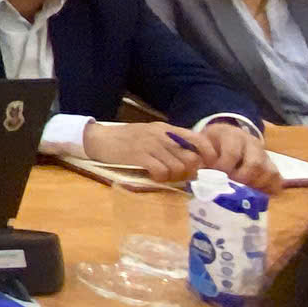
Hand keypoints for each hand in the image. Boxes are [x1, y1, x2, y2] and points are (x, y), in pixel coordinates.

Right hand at [81, 121, 218, 183]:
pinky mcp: (139, 155)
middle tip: (181, 176)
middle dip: (189, 172)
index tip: (207, 167)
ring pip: (178, 167)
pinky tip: (154, 177)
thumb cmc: (126, 138)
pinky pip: (161, 171)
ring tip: (165, 176)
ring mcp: (150, 145)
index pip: (198, 139)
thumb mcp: (151, 134)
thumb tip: (192, 158)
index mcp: (167, 129)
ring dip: (174, 177)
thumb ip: (169, 142)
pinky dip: (161, 178)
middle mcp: (162, 135)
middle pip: (190, 158)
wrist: (98, 138)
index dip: (209, 154)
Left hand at [201, 121, 279, 192]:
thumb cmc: (211, 144)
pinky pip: (277, 179)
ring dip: (255, 186)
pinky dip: (269, 189)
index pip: (232, 153)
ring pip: (269, 172)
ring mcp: (264, 154)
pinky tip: (256, 194)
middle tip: (231, 188)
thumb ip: (201, 158)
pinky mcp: (272, 165)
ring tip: (242, 193)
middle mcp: (252, 143)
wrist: (226, 135)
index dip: (223, 168)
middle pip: (255, 164)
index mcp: (232, 135)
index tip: (215, 177)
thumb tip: (201, 178)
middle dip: (242, 179)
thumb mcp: (202, 144)